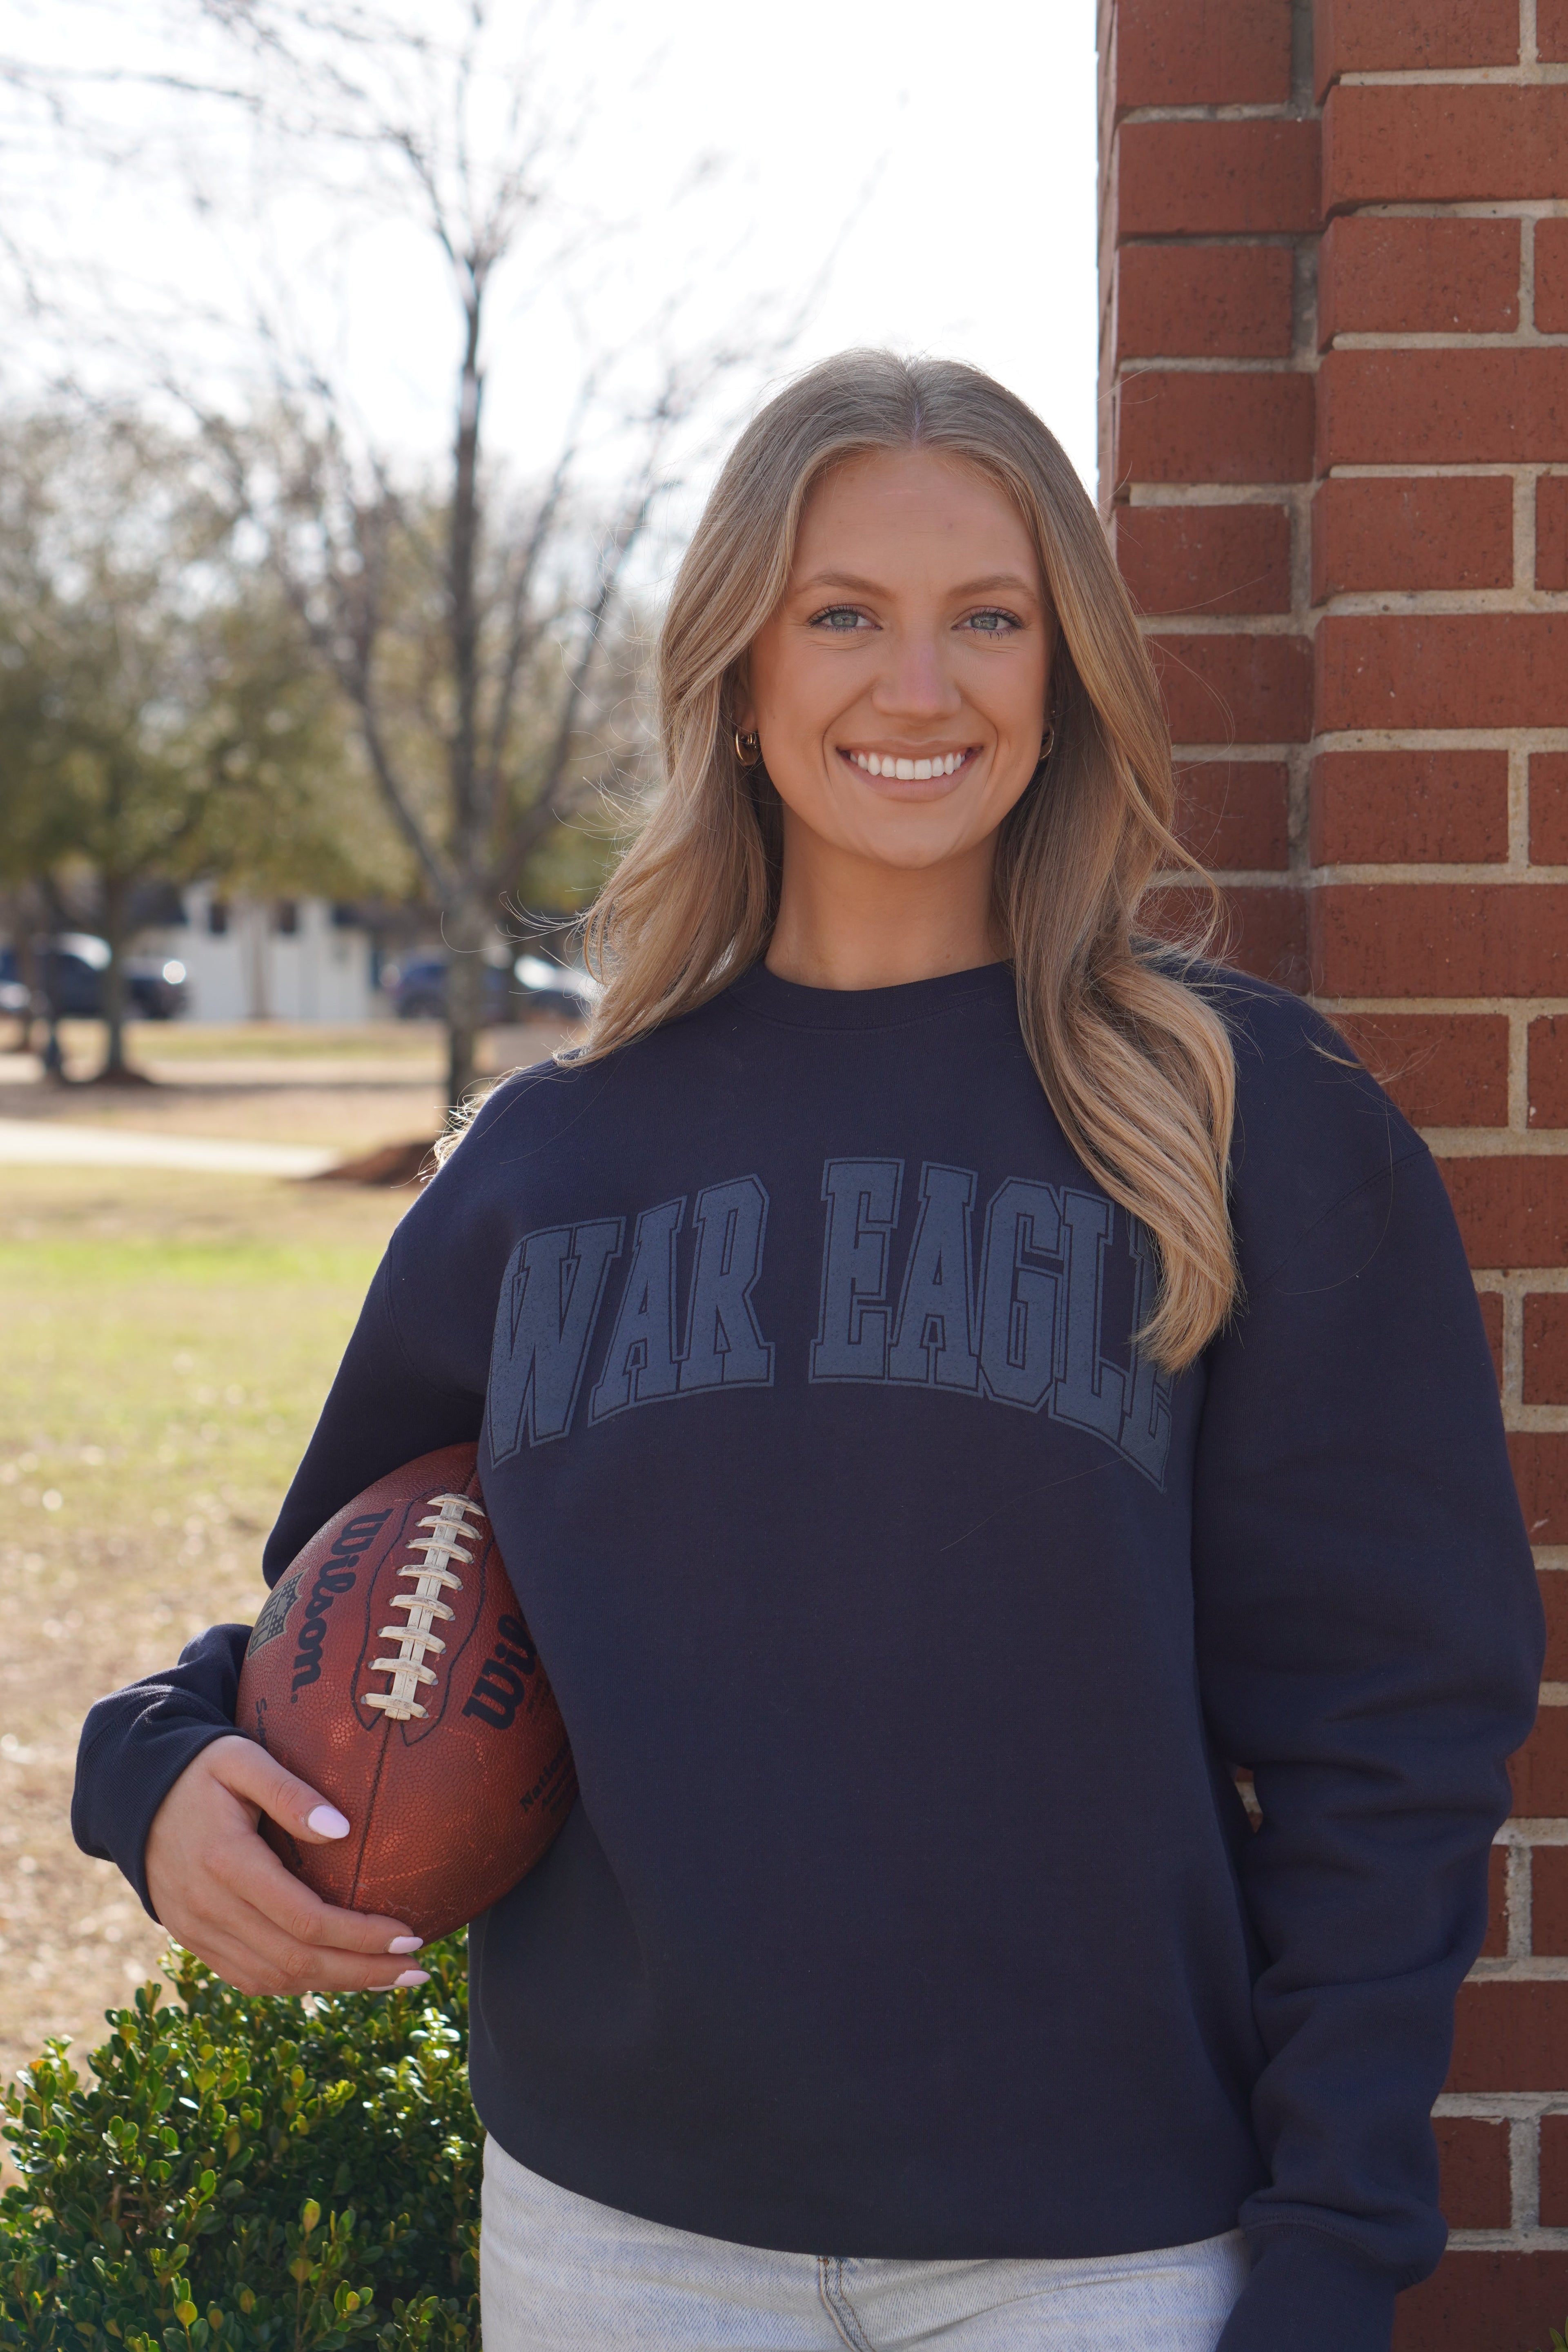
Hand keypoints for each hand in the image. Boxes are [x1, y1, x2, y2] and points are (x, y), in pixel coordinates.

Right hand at [143, 1734, 428, 1997]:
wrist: (134, 1794)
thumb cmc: (200, 1769)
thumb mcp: (242, 1760)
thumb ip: (290, 1792)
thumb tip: (343, 1830)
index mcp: (226, 1862)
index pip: (306, 1919)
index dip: (360, 1937)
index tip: (409, 1935)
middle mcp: (209, 1907)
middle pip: (296, 1961)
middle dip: (361, 1972)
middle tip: (416, 1972)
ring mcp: (197, 1930)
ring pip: (274, 1979)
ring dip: (335, 1985)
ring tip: (388, 1978)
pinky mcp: (193, 1939)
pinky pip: (249, 1977)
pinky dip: (295, 1984)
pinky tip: (335, 1975)